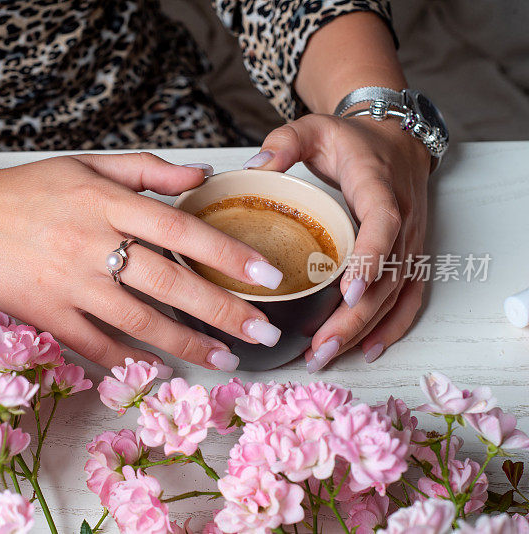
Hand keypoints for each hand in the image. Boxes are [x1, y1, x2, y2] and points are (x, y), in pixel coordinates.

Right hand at [0, 153, 284, 370]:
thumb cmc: (28, 190)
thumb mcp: (88, 166)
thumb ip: (147, 170)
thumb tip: (203, 177)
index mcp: (105, 203)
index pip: (179, 229)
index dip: (227, 254)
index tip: (266, 277)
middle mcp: (90, 245)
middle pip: (169, 283)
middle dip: (223, 312)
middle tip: (264, 335)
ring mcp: (67, 284)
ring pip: (139, 321)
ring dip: (187, 345)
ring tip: (226, 360)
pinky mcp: (46, 315)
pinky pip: (95, 344)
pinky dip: (130, 359)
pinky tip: (160, 368)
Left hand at [244, 113, 430, 370]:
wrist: (394, 137)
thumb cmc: (349, 138)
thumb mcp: (312, 128)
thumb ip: (284, 143)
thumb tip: (255, 168)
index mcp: (379, 185)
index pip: (383, 222)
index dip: (371, 257)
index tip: (348, 292)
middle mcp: (404, 217)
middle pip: (389, 275)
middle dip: (356, 316)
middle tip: (320, 346)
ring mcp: (412, 239)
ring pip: (397, 293)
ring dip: (366, 329)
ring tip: (326, 355)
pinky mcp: (411, 255)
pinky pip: (410, 296)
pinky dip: (393, 326)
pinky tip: (367, 351)